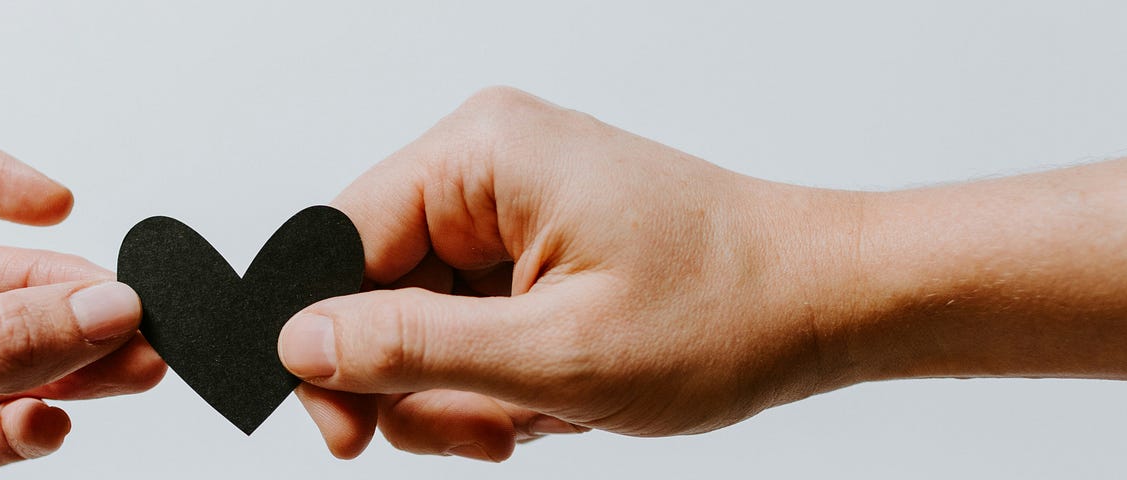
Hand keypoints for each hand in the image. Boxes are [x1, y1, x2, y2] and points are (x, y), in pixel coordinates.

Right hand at [280, 87, 1126, 461]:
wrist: (827, 302)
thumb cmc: (725, 310)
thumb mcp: (554, 355)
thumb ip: (411, 349)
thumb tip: (299, 345)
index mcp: (480, 155)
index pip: (334, 245)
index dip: (326, 348)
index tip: (346, 433)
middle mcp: (486, 162)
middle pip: (374, 289)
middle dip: (420, 382)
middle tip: (486, 433)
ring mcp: (510, 200)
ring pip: (420, 319)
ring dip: (466, 390)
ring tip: (540, 413)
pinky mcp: (531, 238)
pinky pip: (467, 319)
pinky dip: (498, 376)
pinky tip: (554, 395)